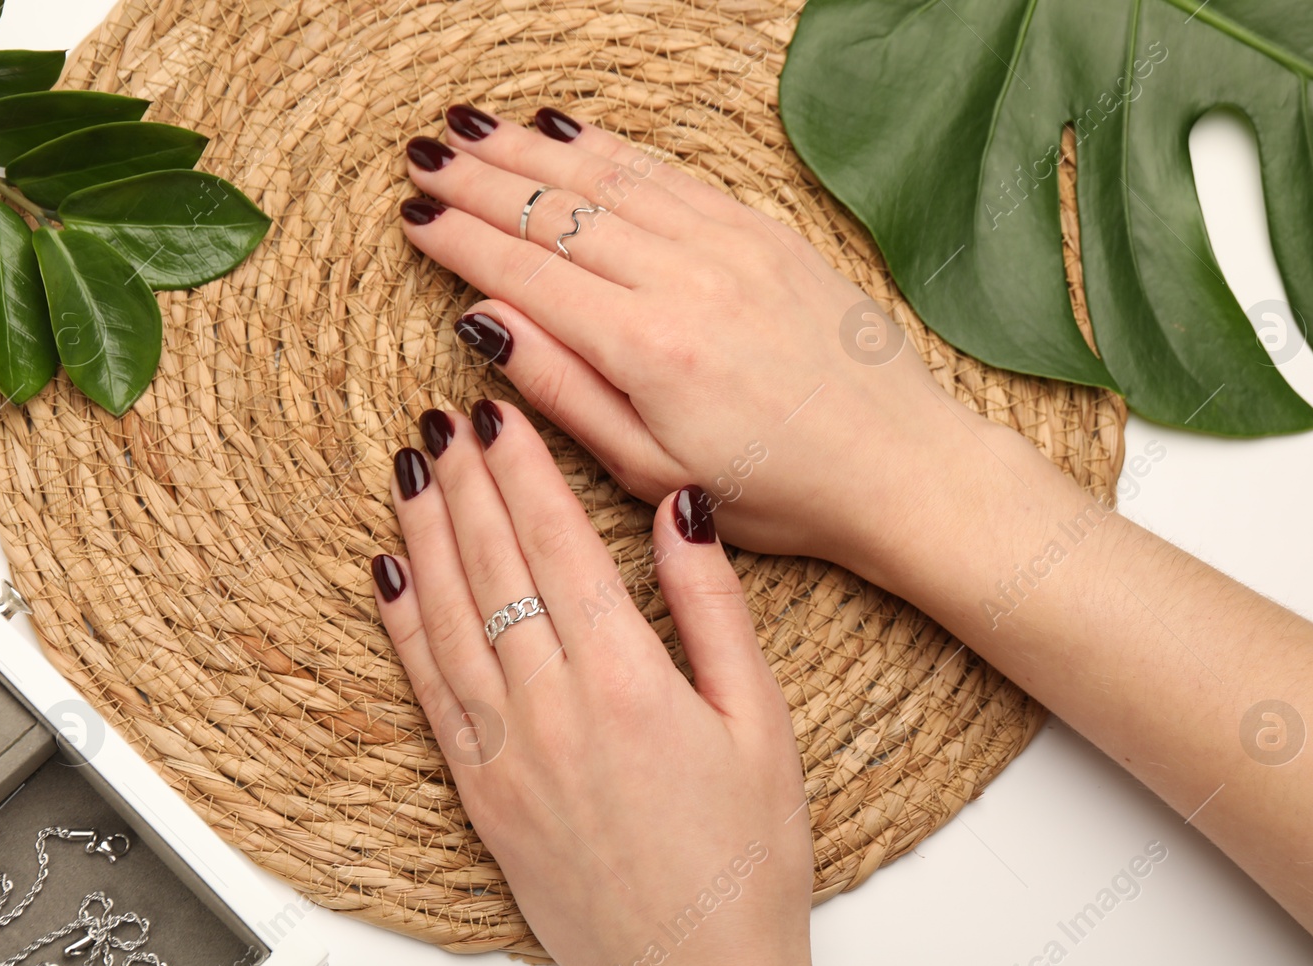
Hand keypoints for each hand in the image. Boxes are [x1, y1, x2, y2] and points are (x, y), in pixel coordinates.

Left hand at [371, 400, 818, 965]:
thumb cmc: (746, 858)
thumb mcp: (761, 722)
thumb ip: (714, 609)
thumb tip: (681, 509)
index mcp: (629, 680)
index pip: (559, 543)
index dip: (523, 469)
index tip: (499, 412)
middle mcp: (554, 708)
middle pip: (495, 566)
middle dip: (467, 482)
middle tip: (442, 418)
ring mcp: (506, 752)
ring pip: (449, 617)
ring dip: (425, 535)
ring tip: (409, 470)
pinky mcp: (480, 794)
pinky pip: (428, 691)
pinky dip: (402, 626)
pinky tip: (388, 575)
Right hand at [397, 104, 1049, 567]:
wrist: (898, 465)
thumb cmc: (779, 492)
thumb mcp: (653, 470)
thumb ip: (565, 391)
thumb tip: (487, 323)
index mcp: (649, 350)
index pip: (528, 272)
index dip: (461, 239)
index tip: (414, 215)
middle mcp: (687, 279)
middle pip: (560, 211)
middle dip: (482, 179)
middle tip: (422, 155)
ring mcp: (733, 246)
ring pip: (612, 180)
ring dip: (534, 150)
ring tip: (473, 128)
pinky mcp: (768, 233)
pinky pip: (673, 176)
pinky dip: (613, 151)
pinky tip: (571, 133)